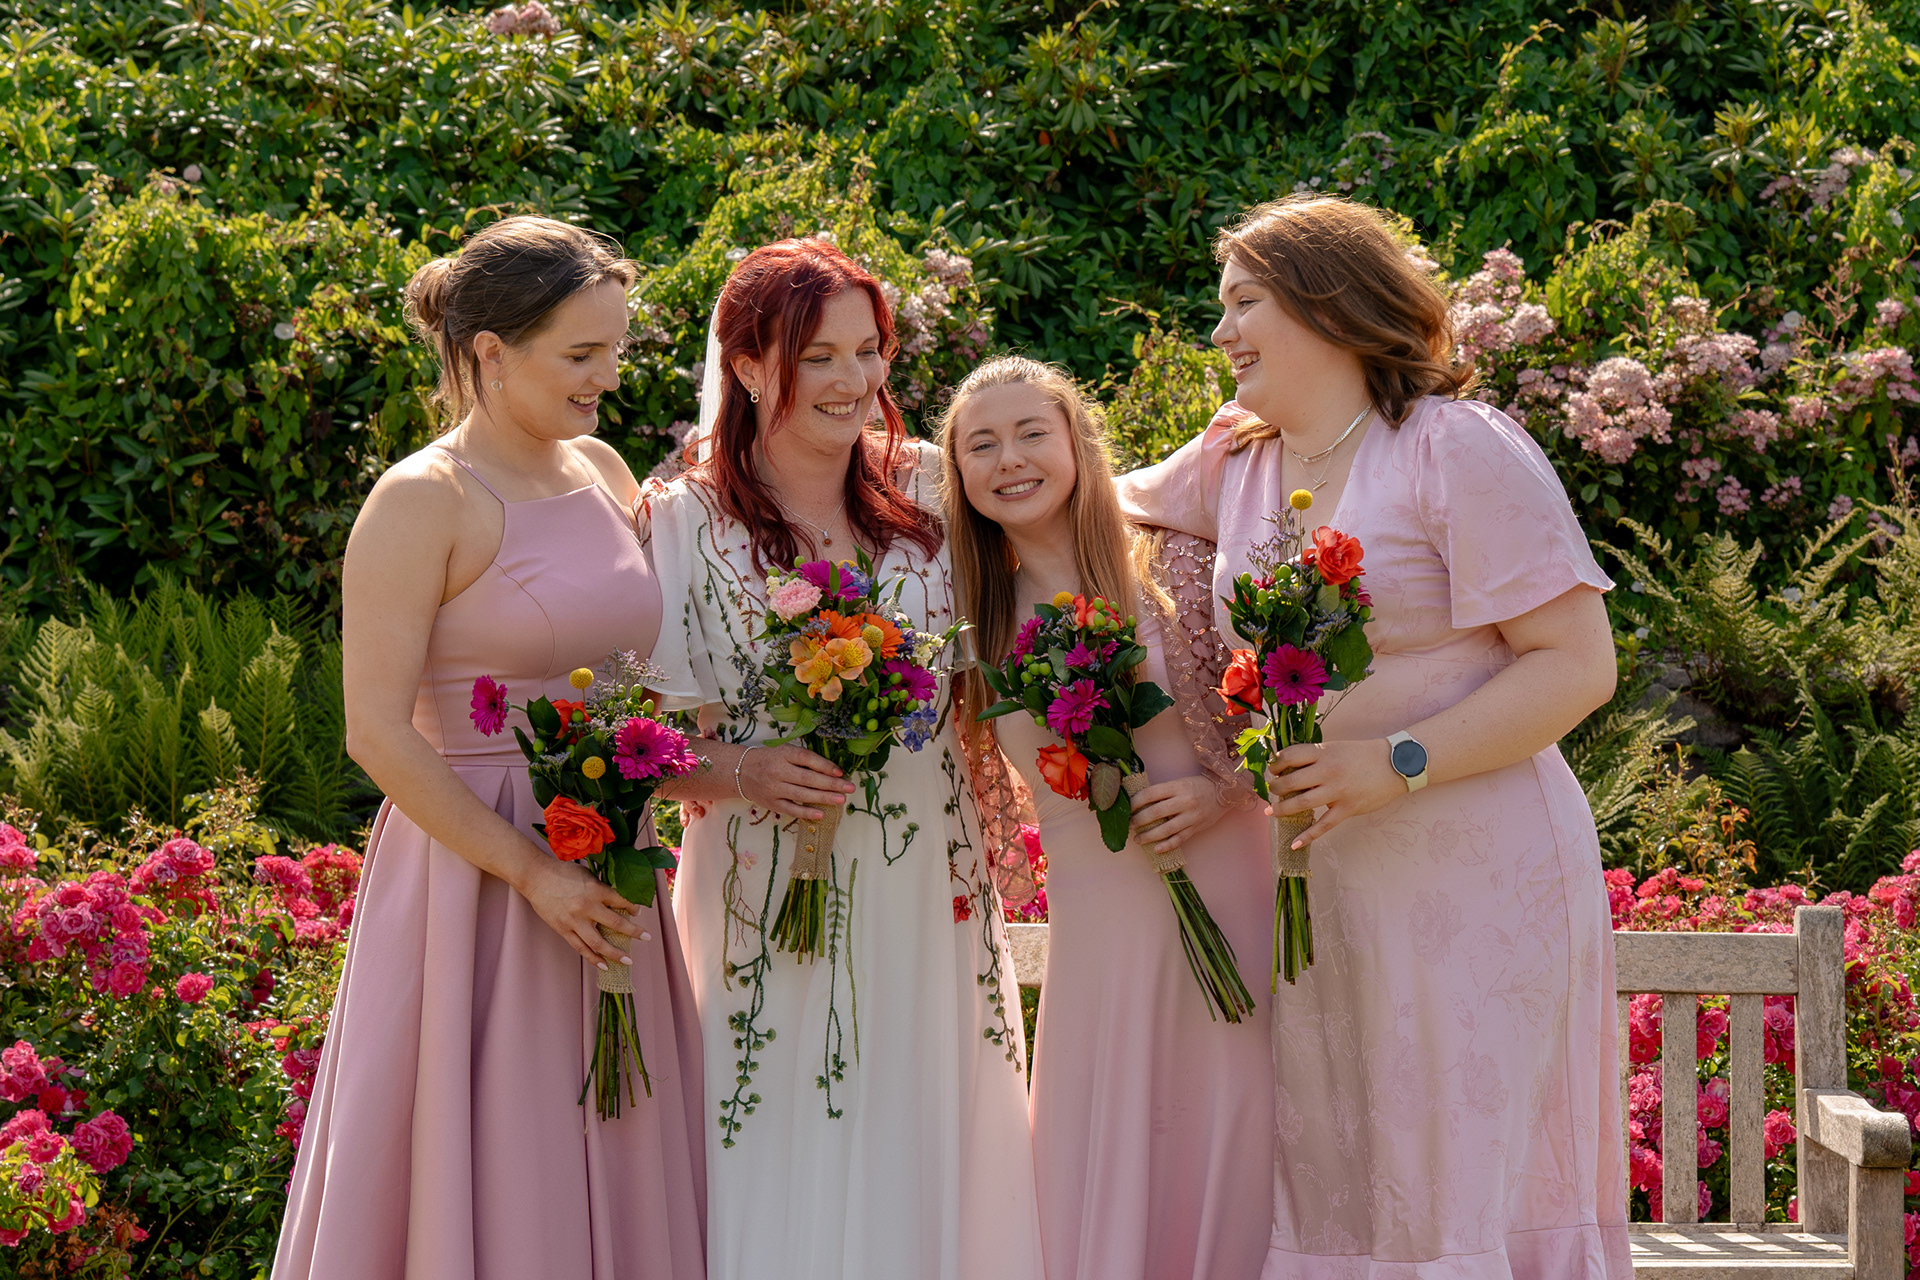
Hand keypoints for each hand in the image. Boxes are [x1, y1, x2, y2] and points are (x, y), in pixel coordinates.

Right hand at [518, 854, 644, 969]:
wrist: (536, 877)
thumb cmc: (563, 872)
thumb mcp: (587, 875)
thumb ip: (601, 888)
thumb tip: (618, 899)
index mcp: (596, 890)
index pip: (622, 901)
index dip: (633, 907)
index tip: (637, 912)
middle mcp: (587, 907)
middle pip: (616, 924)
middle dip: (635, 932)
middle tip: (647, 937)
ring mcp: (575, 921)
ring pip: (599, 943)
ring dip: (615, 953)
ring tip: (628, 961)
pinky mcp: (563, 930)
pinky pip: (581, 948)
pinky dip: (593, 958)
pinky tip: (604, 965)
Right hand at [740, 743, 855, 819]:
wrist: (741, 771)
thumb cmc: (770, 760)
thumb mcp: (785, 752)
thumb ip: (804, 759)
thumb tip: (832, 770)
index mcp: (783, 754)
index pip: (807, 758)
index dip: (825, 765)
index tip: (840, 772)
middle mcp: (778, 771)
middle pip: (808, 778)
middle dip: (831, 783)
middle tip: (849, 788)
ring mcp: (774, 788)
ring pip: (802, 794)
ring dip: (823, 798)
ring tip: (841, 799)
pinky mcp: (772, 803)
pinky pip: (791, 809)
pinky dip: (806, 812)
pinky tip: (821, 814)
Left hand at [1127, 775, 1228, 854]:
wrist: (1224, 793)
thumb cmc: (1197, 787)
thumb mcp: (1179, 783)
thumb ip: (1163, 792)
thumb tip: (1139, 803)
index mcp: (1177, 787)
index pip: (1150, 794)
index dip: (1135, 802)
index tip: (1127, 808)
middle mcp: (1184, 801)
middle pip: (1155, 812)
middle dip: (1138, 820)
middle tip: (1129, 825)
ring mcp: (1191, 816)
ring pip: (1166, 829)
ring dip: (1149, 836)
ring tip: (1137, 839)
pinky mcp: (1196, 828)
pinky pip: (1179, 839)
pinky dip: (1167, 845)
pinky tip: (1156, 849)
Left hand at [1267, 737, 1405, 846]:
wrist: (1396, 764)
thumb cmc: (1363, 755)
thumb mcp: (1336, 748)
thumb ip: (1315, 758)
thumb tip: (1291, 769)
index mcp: (1324, 752)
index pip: (1290, 756)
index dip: (1276, 764)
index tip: (1272, 770)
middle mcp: (1328, 771)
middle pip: (1290, 782)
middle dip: (1275, 788)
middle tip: (1271, 791)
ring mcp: (1337, 791)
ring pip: (1301, 804)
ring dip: (1282, 809)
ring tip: (1272, 811)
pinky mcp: (1348, 808)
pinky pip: (1323, 825)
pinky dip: (1308, 836)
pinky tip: (1294, 843)